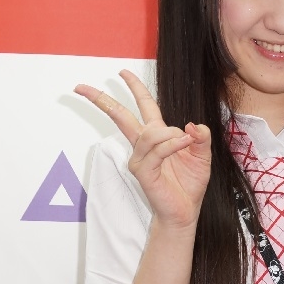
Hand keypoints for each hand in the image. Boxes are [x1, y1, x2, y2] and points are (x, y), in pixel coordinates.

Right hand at [75, 70, 211, 230]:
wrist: (185, 211)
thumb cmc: (189, 184)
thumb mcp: (202, 155)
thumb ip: (201, 137)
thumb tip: (192, 124)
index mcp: (157, 137)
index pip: (143, 107)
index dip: (134, 88)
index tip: (122, 73)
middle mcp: (144, 146)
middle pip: (121, 116)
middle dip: (103, 99)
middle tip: (82, 87)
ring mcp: (140, 158)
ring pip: (150, 133)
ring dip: (171, 133)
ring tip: (186, 141)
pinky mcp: (143, 171)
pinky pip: (157, 149)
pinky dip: (172, 144)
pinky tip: (182, 144)